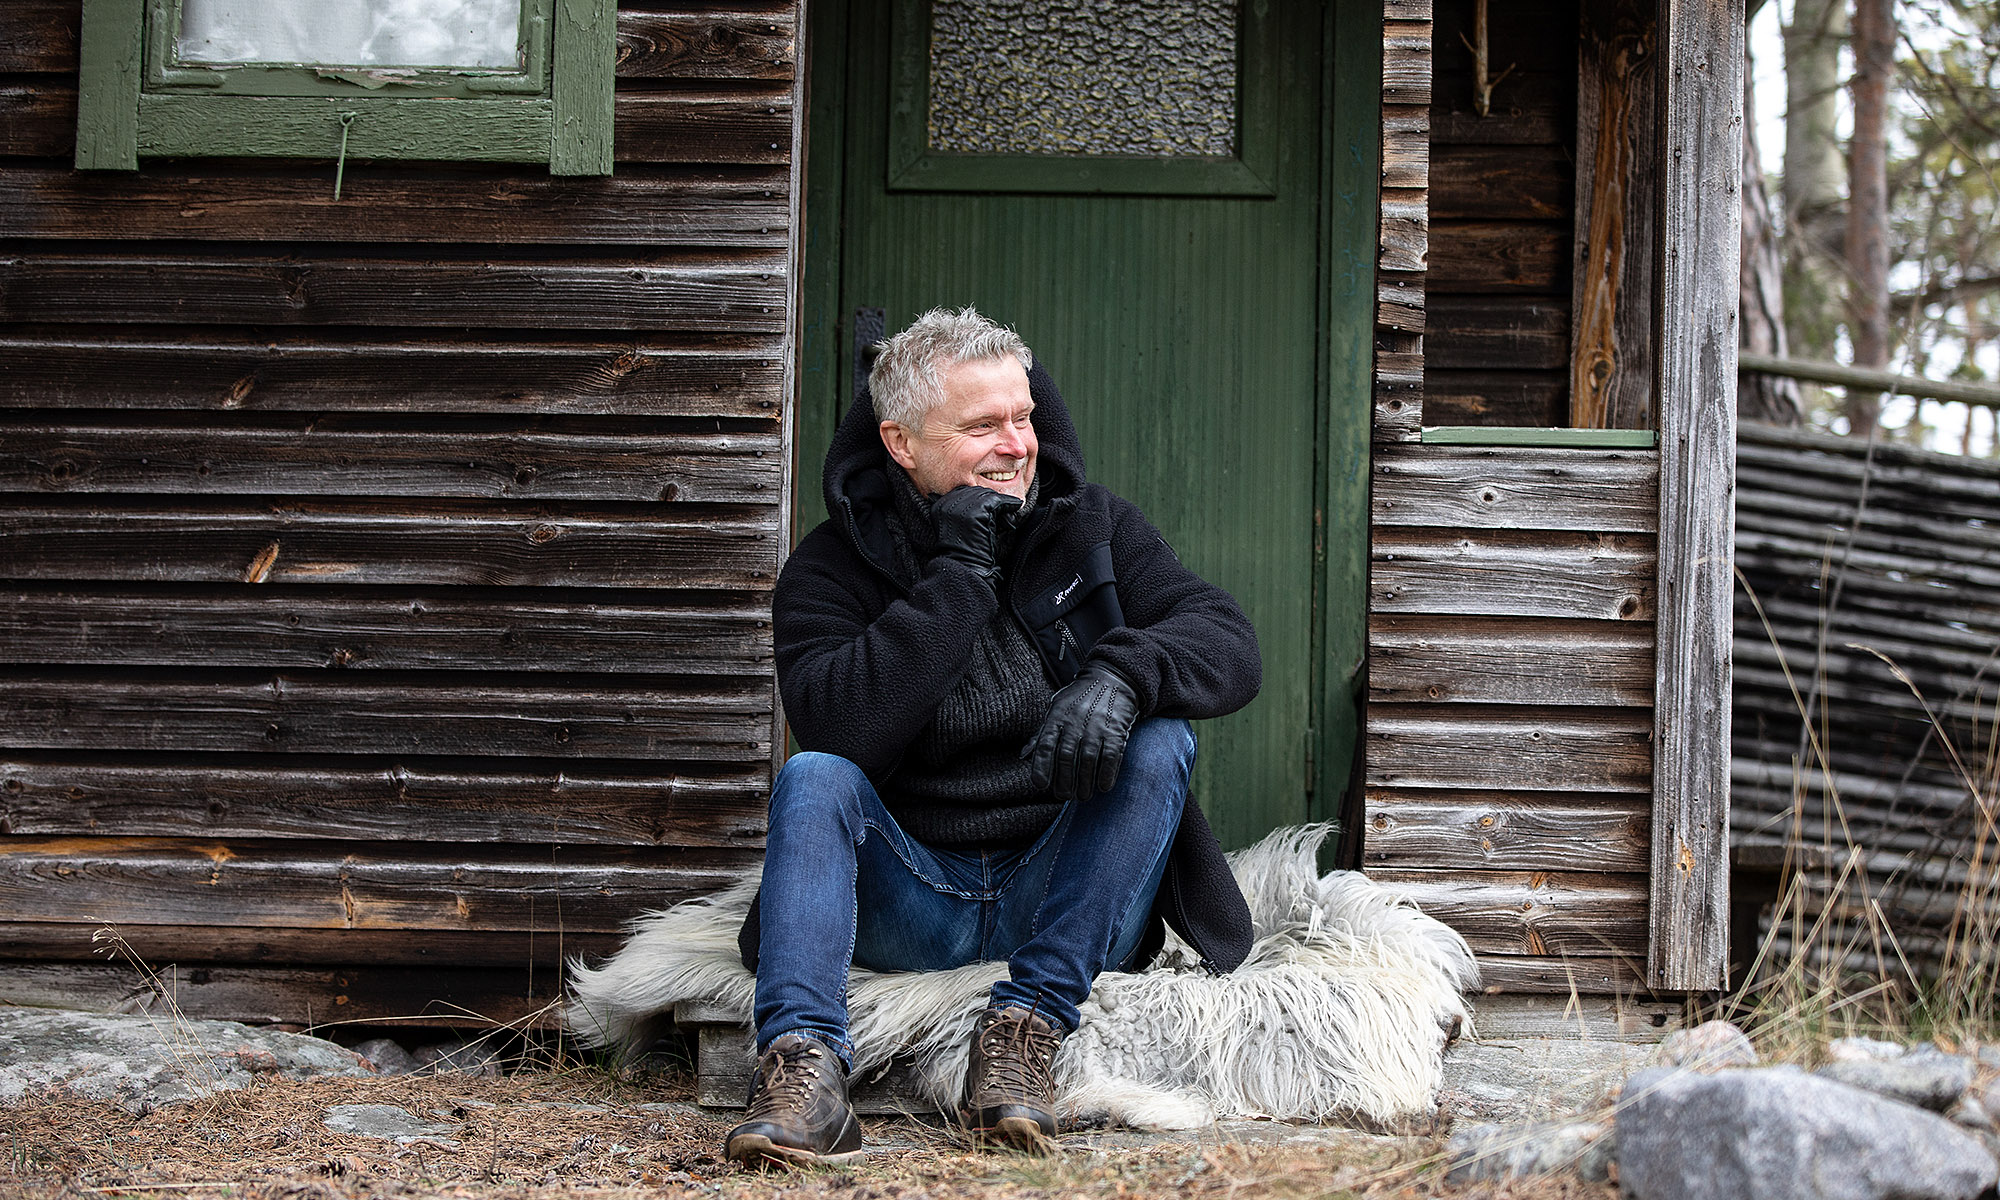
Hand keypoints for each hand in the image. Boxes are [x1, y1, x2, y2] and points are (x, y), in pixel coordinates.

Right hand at [930, 485, 1022, 580]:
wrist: (965, 568)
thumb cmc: (964, 553)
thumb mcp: (958, 528)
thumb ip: (962, 512)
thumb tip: (982, 497)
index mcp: (939, 507)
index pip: (962, 492)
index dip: (978, 499)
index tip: (991, 506)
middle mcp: (947, 503)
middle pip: (975, 491)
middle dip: (990, 499)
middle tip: (1002, 508)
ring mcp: (961, 506)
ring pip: (987, 495)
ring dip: (1000, 502)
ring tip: (1010, 508)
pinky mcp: (977, 511)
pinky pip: (998, 501)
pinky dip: (1009, 503)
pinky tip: (1015, 506)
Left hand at [1022, 661, 1139, 799]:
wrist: (1112, 680)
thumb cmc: (1080, 698)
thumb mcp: (1056, 709)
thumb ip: (1041, 733)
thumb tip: (1023, 755)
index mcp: (1058, 716)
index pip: (1045, 745)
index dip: (1041, 767)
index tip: (1040, 785)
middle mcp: (1076, 721)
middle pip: (1066, 757)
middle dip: (1064, 781)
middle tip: (1064, 795)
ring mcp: (1097, 726)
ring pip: (1088, 760)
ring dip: (1085, 783)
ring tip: (1082, 796)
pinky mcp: (1116, 730)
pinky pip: (1111, 756)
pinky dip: (1107, 774)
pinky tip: (1103, 786)